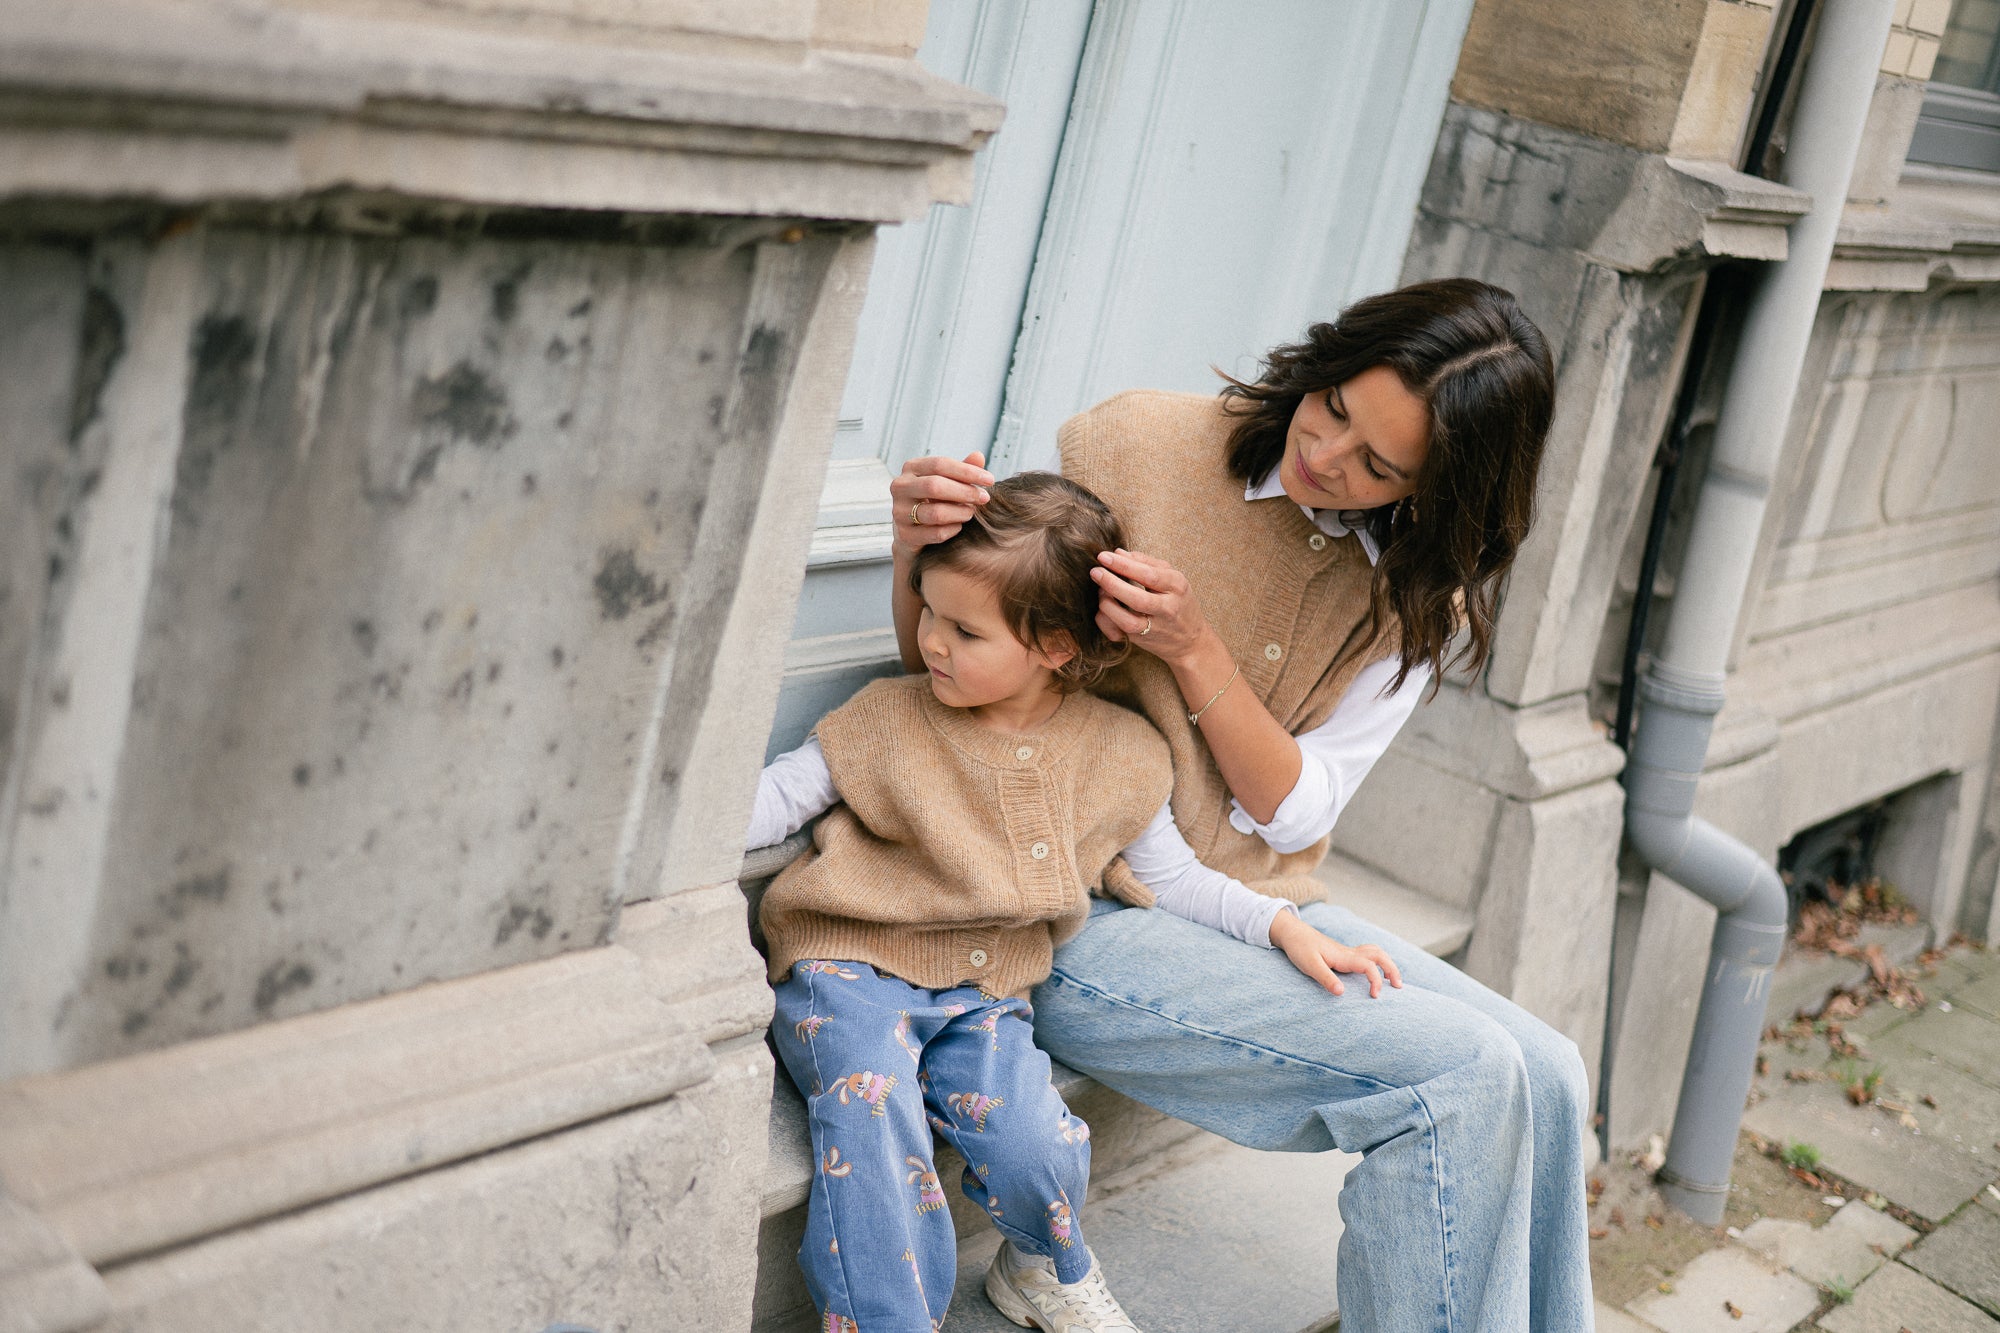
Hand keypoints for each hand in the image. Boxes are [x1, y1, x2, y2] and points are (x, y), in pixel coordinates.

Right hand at [890, 453, 992, 550]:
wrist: (914, 533)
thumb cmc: (934, 501)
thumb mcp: (948, 482)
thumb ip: (963, 470)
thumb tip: (979, 456)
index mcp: (911, 468)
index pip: (939, 464)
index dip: (967, 471)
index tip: (990, 480)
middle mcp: (900, 487)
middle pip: (935, 486)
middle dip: (965, 492)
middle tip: (984, 498)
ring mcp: (899, 512)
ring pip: (936, 512)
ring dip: (960, 513)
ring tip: (971, 512)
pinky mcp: (904, 535)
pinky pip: (936, 533)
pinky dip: (953, 530)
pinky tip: (958, 526)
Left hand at [1090, 548, 1210, 663]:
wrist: (1190, 640)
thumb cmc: (1178, 602)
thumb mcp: (1171, 578)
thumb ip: (1146, 562)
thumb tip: (1118, 552)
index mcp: (1177, 586)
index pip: (1148, 574)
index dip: (1123, 565)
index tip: (1104, 556)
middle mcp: (1168, 608)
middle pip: (1137, 598)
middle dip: (1112, 583)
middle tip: (1095, 571)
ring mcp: (1155, 627)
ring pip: (1127, 620)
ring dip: (1107, 604)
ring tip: (1100, 591)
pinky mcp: (1142, 641)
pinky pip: (1118, 632)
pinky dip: (1106, 620)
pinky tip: (1103, 609)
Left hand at [1268, 911, 1403, 997]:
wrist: (1292, 933)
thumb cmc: (1300, 949)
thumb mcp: (1310, 966)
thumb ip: (1325, 979)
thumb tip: (1342, 993)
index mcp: (1344, 956)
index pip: (1369, 966)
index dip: (1376, 981)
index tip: (1375, 996)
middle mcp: (1349, 953)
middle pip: (1379, 955)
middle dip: (1392, 969)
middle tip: (1399, 987)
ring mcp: (1347, 952)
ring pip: (1375, 952)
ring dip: (1387, 963)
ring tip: (1393, 980)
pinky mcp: (1343, 954)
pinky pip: (1367, 955)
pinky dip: (1377, 962)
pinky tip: (1375, 972)